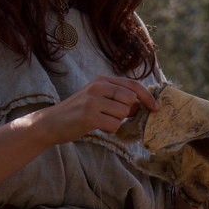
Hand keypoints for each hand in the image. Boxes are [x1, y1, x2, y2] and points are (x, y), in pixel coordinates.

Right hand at [36, 75, 158, 142]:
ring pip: (123, 113)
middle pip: (131, 99)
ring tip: (102, 121)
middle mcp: (98, 86)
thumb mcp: (98, 98)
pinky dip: (110, 129)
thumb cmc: (79, 111)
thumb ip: (119, 98)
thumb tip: (142, 105)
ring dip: (117, 122)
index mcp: (103, 80)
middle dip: (129, 112)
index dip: (148, 97)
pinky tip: (98, 127)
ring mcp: (93, 100)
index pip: (133, 85)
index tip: (156, 108)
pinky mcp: (89, 116)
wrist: (52, 122)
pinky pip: (114, 124)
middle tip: (115, 116)